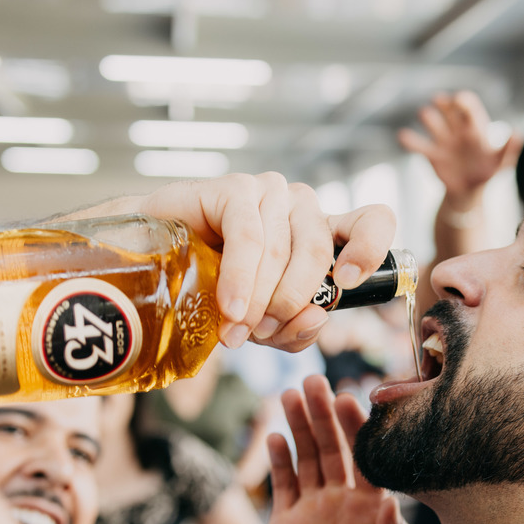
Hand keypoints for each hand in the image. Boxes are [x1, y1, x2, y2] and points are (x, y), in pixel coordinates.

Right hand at [54, 173, 395, 352]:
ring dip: (260, 301)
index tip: (348, 283)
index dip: (372, 249)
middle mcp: (302, 207)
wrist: (150, 266)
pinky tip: (230, 307)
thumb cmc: (213, 292)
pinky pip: (249, 237)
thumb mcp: (265, 322)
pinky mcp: (235, 189)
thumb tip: (315, 318)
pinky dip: (241, 279)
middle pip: (320, 255)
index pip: (373, 221)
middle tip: (259, 335)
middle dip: (290, 305)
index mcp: (323, 235)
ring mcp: (270, 192)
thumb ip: (296, 327)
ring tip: (235, 330)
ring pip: (282, 252)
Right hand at [266, 375, 432, 523]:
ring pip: (307, 458)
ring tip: (291, 395)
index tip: (351, 400)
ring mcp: (315, 510)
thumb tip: (393, 508)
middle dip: (324, 415)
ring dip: (300, 426)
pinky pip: (283, 485)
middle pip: (335, 448)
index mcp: (377, 508)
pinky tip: (276, 437)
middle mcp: (346, 500)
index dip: (359, 430)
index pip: (369, 459)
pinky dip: (279, 460)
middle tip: (315, 382)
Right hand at [397, 90, 522, 200]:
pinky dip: (409, 140)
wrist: (469, 192)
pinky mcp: (431, 154)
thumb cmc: (487, 173)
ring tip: (426, 116)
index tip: (458, 99)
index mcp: (475, 127)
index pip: (469, 107)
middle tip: (439, 100)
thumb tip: (517, 133)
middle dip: (443, 102)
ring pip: (431, 120)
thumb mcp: (501, 164)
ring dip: (427, 116)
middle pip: (447, 108)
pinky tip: (403, 136)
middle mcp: (457, 129)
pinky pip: (417, 144)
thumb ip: (509, 150)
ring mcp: (442, 140)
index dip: (463, 101)